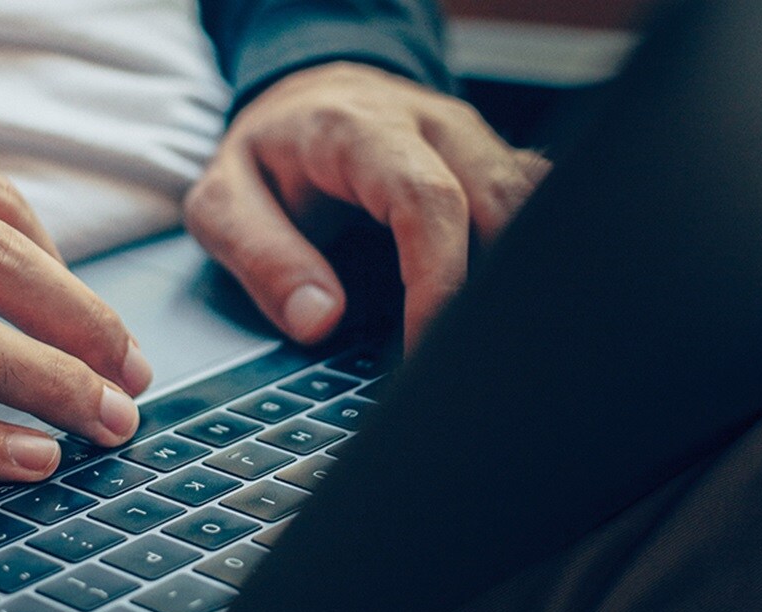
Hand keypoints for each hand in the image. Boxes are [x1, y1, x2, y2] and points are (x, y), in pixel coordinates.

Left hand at [185, 62, 548, 348]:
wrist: (302, 101)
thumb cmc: (268, 156)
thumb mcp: (223, 202)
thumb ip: (262, 257)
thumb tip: (319, 319)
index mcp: (360, 129)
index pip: (427, 200)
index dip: (439, 279)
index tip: (427, 346)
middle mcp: (431, 124)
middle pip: (503, 200)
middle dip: (493, 288)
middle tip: (467, 361)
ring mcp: (473, 140)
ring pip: (534, 202)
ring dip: (521, 274)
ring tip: (490, 344)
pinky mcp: (495, 162)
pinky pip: (538, 204)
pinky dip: (530, 258)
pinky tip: (504, 310)